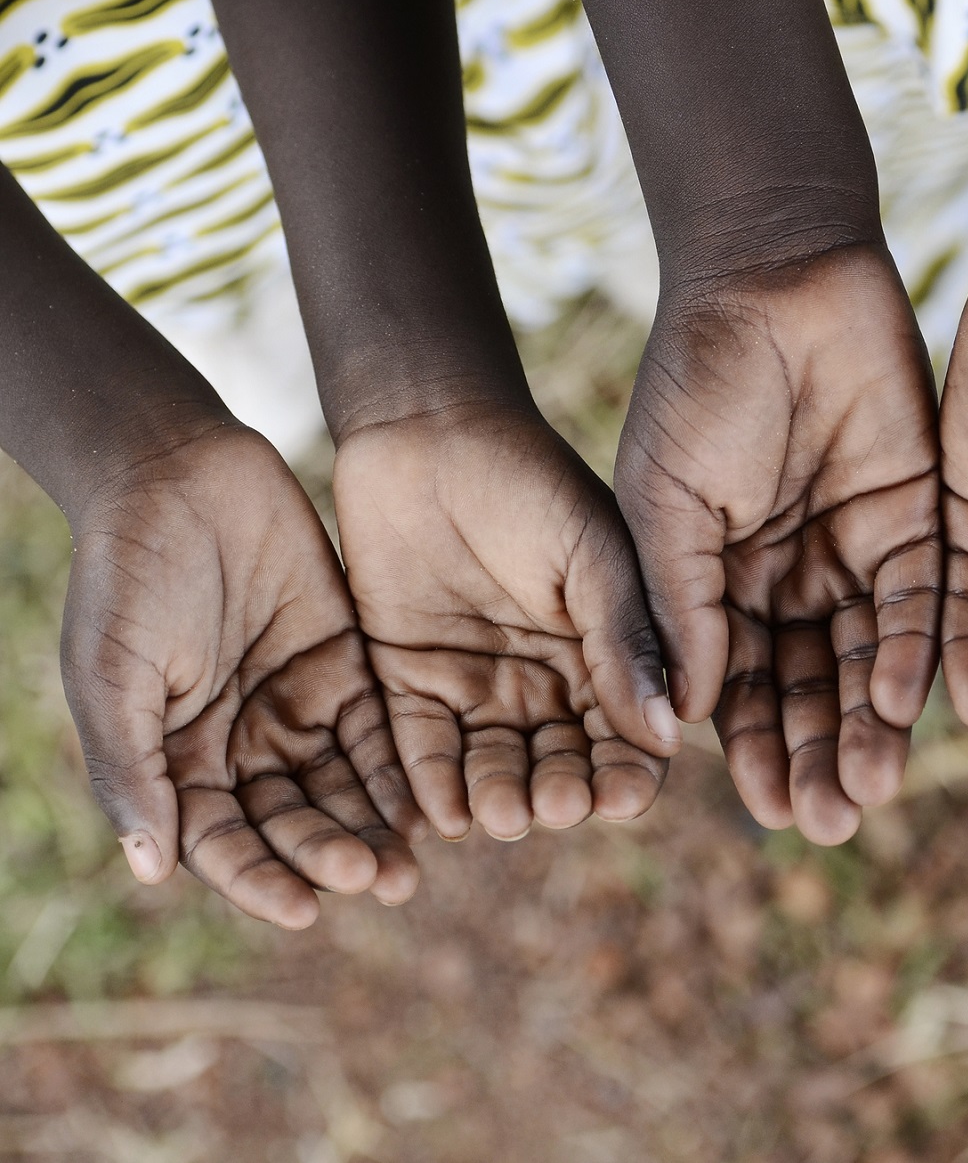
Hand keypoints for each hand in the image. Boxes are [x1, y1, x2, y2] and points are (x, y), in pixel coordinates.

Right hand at [61, 423, 423, 928]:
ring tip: (413, 863)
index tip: (304, 910)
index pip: (223, 842)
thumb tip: (153, 869)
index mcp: (178, 757)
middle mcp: (242, 743)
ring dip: (377, 827)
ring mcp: (296, 704)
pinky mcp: (346, 662)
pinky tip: (435, 799)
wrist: (177, 474)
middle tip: (379, 881)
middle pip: (293, 822)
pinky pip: (381, 728)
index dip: (261, 880)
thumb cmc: (127, 573)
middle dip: (333, 856)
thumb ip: (133, 768)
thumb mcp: (113, 672)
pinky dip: (404, 768)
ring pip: (344, 786)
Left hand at [333, 405, 677, 841]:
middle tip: (553, 804)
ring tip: (501, 813)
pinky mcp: (406, 681)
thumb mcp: (594, 554)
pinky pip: (421, 748)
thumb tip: (670, 730)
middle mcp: (547, 684)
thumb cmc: (532, 480)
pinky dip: (431, 786)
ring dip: (501, 798)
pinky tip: (442, 814)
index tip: (623, 796)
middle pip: (563, 765)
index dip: (630, 772)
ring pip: (495, 768)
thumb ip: (626, 638)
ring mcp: (478, 687)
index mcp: (607, 653)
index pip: (629, 734)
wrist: (428, 430)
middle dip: (562, 792)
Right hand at [617, 245, 939, 844]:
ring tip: (874, 786)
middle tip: (831, 823)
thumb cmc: (698, 383)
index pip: (741, 691)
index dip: (754, 752)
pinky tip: (907, 699)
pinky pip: (924, 599)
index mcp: (722, 584)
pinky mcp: (919, 516)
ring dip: (872, 724)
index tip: (767, 812)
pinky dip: (917, 650)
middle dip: (820, 756)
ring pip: (871, 659)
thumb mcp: (667, 503)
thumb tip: (679, 722)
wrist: (775, 276)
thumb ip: (680, 606)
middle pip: (812, 691)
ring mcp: (856, 551)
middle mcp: (792, 581)